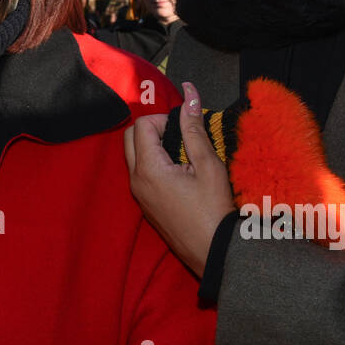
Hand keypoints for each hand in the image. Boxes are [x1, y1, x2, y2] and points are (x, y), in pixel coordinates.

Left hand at [124, 82, 236, 277]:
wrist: (214, 252)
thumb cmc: (214, 209)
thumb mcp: (208, 164)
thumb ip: (194, 127)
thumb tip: (189, 92)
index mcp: (148, 168)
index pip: (141, 125)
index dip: (163, 119)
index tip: (185, 129)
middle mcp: (136, 181)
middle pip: (130, 138)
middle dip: (152, 129)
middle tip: (181, 137)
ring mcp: (139, 195)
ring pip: (134, 156)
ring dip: (153, 147)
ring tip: (183, 155)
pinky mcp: (146, 205)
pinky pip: (141, 174)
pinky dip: (154, 164)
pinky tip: (181, 173)